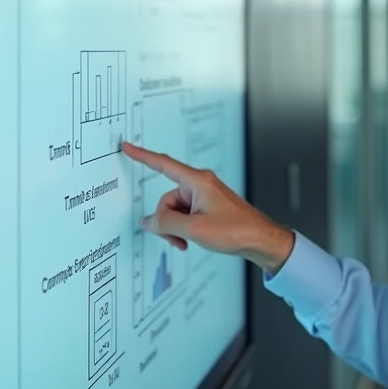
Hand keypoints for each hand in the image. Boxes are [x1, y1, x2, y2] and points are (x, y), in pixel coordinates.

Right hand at [120, 142, 294, 273]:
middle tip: (177, 237)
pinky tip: (191, 240)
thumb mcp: (194, 229)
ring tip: (187, 241)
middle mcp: (200, 185)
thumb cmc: (236, 230)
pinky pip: (185, 215)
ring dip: (175, 228)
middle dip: (167, 221)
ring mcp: (204, 196)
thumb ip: (166, 223)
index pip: (163, 165)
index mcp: (197, 181)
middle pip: (166, 199)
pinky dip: (184, 228)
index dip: (142, 156)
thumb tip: (149, 221)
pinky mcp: (207, 206)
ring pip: (174, 210)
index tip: (128, 147)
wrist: (259, 240)